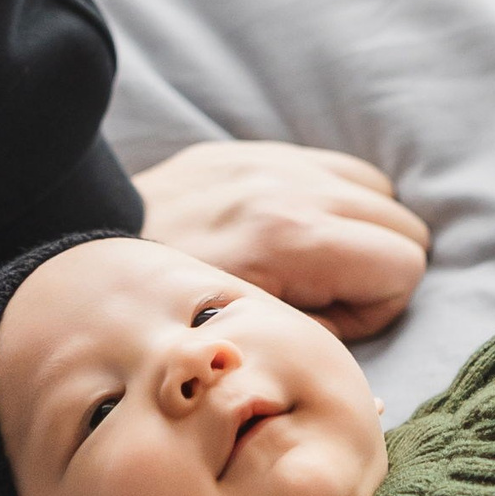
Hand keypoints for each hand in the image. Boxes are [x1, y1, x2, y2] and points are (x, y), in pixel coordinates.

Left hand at [132, 140, 428, 341]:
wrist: (90, 249)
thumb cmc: (171, 314)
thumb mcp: (250, 344)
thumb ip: (320, 339)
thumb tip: (363, 332)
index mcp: (296, 237)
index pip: (404, 264)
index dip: (376, 307)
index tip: (326, 322)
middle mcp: (294, 186)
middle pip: (403, 224)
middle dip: (375, 270)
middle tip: (321, 299)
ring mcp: (274, 160)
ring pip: (377, 188)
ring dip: (359, 231)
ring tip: (310, 264)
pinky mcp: (252, 151)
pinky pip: (333, 166)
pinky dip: (331, 200)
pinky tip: (291, 232)